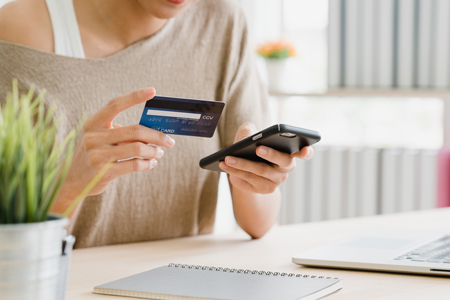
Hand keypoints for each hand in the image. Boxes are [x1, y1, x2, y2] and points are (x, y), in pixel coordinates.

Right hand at [58, 87, 175, 200]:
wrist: (72, 181)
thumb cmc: (93, 154)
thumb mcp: (99, 138)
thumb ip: (120, 132)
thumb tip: (152, 130)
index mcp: (93, 123)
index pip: (115, 104)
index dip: (134, 96)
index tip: (152, 91)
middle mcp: (93, 137)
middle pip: (135, 130)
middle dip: (157, 135)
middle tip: (169, 141)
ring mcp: (98, 155)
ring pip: (137, 148)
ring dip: (154, 151)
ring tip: (159, 152)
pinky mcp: (104, 172)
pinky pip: (134, 164)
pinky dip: (147, 163)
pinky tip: (151, 163)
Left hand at [219, 123, 313, 193]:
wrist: (246, 172)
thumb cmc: (251, 148)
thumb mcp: (250, 135)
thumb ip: (249, 130)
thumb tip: (247, 135)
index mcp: (290, 153)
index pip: (305, 153)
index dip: (307, 152)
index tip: (305, 148)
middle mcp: (286, 168)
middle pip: (283, 161)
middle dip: (271, 154)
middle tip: (259, 148)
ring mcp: (275, 181)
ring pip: (260, 171)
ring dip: (242, 163)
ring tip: (228, 157)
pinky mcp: (263, 189)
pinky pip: (248, 179)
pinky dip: (235, 170)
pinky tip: (224, 164)